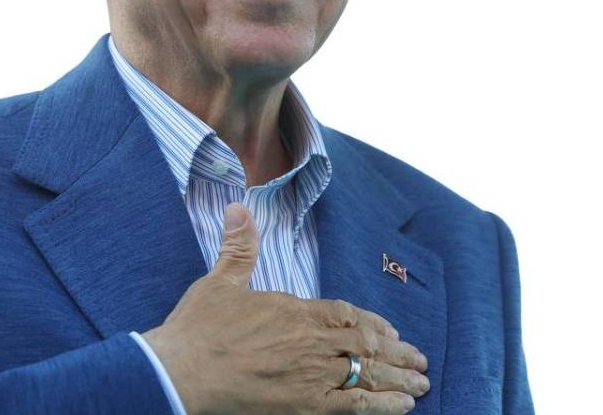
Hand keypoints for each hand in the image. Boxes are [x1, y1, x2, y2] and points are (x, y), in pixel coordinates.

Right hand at [143, 203, 429, 414]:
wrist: (181, 372)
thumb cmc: (198, 329)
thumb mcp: (220, 281)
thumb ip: (238, 247)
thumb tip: (239, 207)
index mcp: (295, 311)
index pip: (347, 315)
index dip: (373, 324)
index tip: (391, 332)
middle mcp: (311, 342)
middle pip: (367, 346)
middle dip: (397, 354)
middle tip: (420, 361)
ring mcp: (312, 376)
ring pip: (368, 374)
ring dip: (399, 379)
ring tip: (420, 385)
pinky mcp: (305, 406)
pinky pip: (355, 406)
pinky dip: (383, 405)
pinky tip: (401, 406)